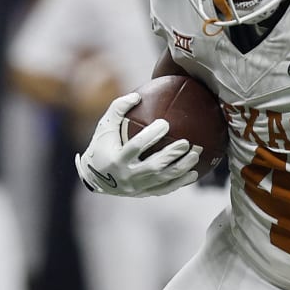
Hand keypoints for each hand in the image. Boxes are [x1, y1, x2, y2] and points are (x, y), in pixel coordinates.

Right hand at [75, 92, 202, 196]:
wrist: (94, 177)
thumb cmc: (101, 146)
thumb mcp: (104, 127)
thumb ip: (118, 109)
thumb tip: (137, 96)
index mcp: (116, 159)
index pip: (136, 147)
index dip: (151, 136)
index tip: (165, 123)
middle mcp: (127, 175)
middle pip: (153, 166)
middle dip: (171, 155)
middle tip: (186, 143)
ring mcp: (136, 187)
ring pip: (162, 180)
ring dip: (181, 168)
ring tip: (195, 155)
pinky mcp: (143, 193)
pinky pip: (164, 190)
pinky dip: (180, 182)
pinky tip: (194, 174)